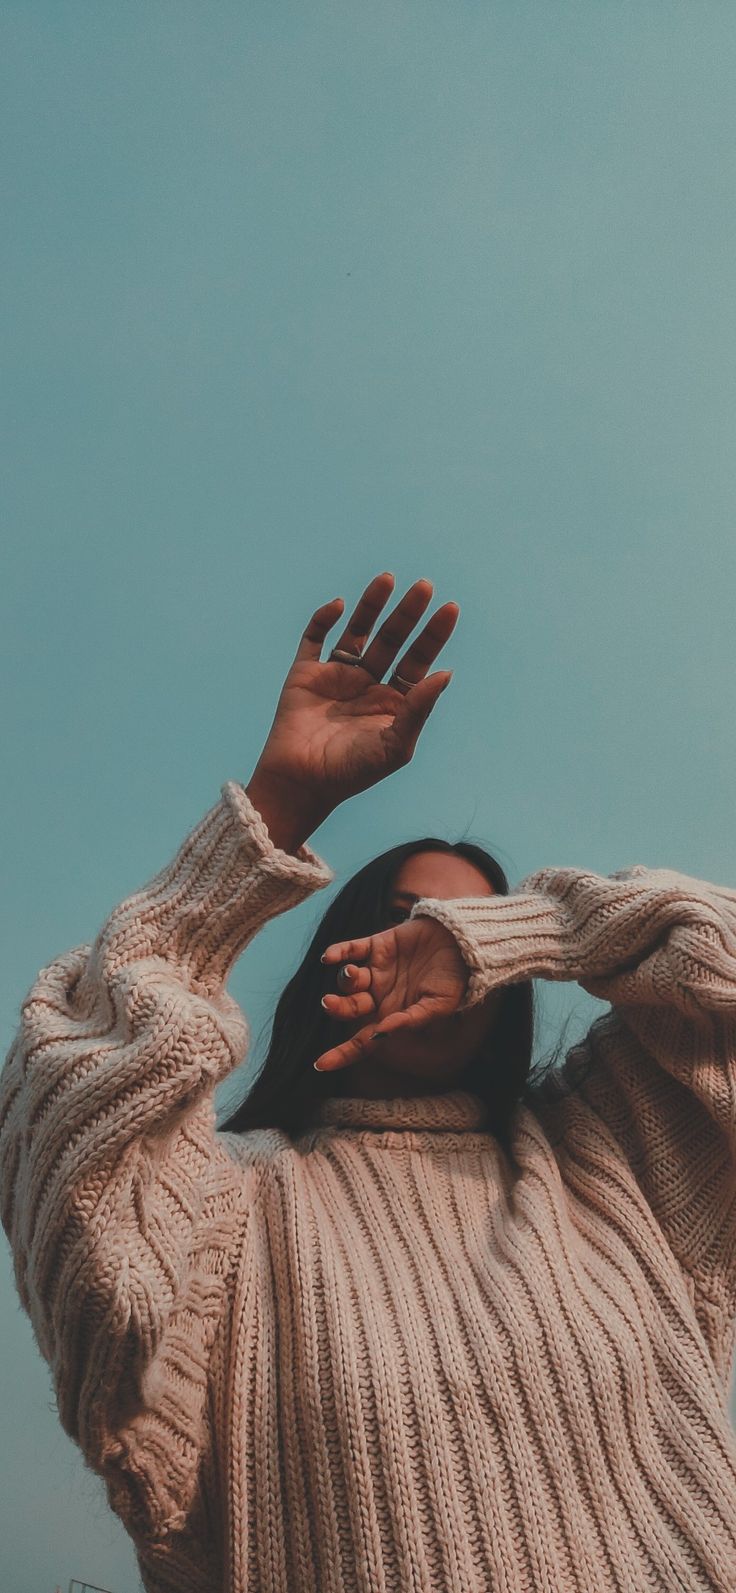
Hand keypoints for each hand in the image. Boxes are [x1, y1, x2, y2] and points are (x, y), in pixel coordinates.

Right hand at [249, 573, 458, 822]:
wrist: (301, 783)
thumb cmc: (352, 772)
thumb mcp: (395, 744)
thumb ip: (419, 708)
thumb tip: (447, 673)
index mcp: (393, 701)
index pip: (418, 660)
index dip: (434, 635)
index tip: (450, 608)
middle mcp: (368, 684)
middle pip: (392, 639)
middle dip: (408, 613)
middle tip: (424, 586)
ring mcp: (336, 677)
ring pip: (358, 632)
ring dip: (371, 606)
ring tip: (387, 579)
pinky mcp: (305, 674)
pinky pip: (315, 639)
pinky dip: (324, 619)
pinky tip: (339, 606)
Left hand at [313, 915, 468, 1070]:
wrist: (464, 942)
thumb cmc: (456, 979)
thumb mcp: (438, 1005)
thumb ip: (409, 1021)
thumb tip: (379, 1035)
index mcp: (393, 1015)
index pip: (363, 1040)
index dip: (342, 1053)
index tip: (319, 1065)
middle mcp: (380, 994)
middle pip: (349, 1007)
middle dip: (337, 1007)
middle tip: (329, 1003)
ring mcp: (377, 969)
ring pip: (348, 979)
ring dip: (344, 979)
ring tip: (353, 973)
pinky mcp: (377, 944)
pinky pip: (350, 949)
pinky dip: (337, 952)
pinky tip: (329, 957)